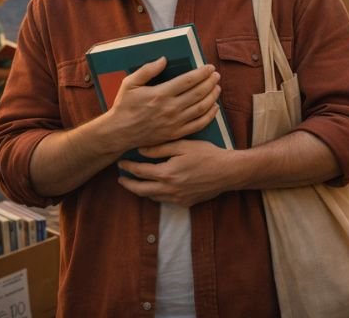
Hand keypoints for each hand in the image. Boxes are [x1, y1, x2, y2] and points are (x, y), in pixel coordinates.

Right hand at [97, 58, 221, 151]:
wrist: (119, 133)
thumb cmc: (124, 106)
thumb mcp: (130, 83)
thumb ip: (147, 70)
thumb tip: (164, 60)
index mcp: (160, 94)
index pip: (188, 80)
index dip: (202, 73)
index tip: (209, 67)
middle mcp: (171, 108)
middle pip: (199, 92)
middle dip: (210, 82)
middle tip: (216, 75)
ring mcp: (175, 122)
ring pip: (201, 108)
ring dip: (212, 96)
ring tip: (217, 88)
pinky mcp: (176, 133)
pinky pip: (198, 124)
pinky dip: (210, 115)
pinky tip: (214, 108)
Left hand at [116, 140, 236, 205]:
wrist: (228, 172)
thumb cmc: (207, 154)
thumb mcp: (183, 145)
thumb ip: (160, 148)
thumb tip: (140, 150)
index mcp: (167, 174)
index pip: (140, 172)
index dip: (127, 168)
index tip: (120, 163)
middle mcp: (169, 190)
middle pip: (141, 190)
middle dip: (128, 184)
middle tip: (120, 178)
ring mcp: (177, 199)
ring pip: (152, 198)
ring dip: (141, 191)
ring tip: (135, 183)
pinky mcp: (185, 203)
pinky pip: (165, 201)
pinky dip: (156, 195)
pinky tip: (155, 188)